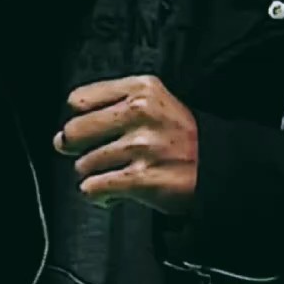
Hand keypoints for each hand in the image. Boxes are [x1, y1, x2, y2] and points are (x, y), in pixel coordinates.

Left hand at [53, 74, 198, 215]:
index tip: (84, 127)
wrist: (217, 163)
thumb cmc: (181, 134)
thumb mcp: (155, 100)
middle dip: (73, 146)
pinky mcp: (141, 178)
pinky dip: (96, 194)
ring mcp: (141, 146)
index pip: (80, 99)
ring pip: (84, 163)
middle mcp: (139, 112)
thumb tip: (65, 132)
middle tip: (81, 153)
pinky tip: (109, 193)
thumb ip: (114, 103)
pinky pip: (94, 187)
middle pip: (74, 130)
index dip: (76, 117)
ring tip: (109, 174)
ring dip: (91, 173)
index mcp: (141, 89)